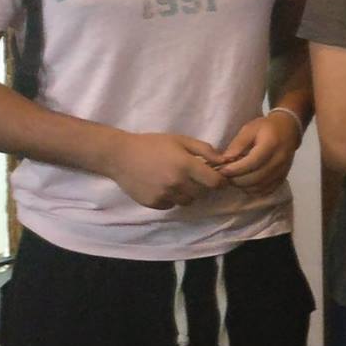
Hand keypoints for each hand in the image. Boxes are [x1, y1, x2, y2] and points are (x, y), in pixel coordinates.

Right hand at [106, 132, 229, 209]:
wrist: (120, 155)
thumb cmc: (152, 144)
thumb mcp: (181, 140)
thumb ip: (205, 150)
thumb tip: (225, 161)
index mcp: (186, 166)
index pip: (215, 182)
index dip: (220, 181)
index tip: (217, 177)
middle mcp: (177, 183)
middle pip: (202, 193)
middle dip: (202, 186)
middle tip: (193, 176)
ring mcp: (164, 194)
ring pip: (187, 201)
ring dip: (187, 193)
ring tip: (176, 181)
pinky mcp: (153, 203)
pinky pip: (171, 205)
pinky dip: (171, 199)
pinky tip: (163, 186)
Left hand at [214, 111, 302, 194]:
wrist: (289, 130)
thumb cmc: (266, 127)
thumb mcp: (250, 129)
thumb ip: (238, 144)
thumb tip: (225, 160)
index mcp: (271, 144)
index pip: (252, 162)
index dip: (235, 169)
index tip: (222, 170)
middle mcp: (279, 160)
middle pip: (256, 178)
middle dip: (237, 179)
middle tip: (226, 175)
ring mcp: (282, 171)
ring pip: (260, 186)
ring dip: (244, 185)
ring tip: (235, 177)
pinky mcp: (282, 178)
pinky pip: (266, 190)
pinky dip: (253, 189)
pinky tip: (247, 181)